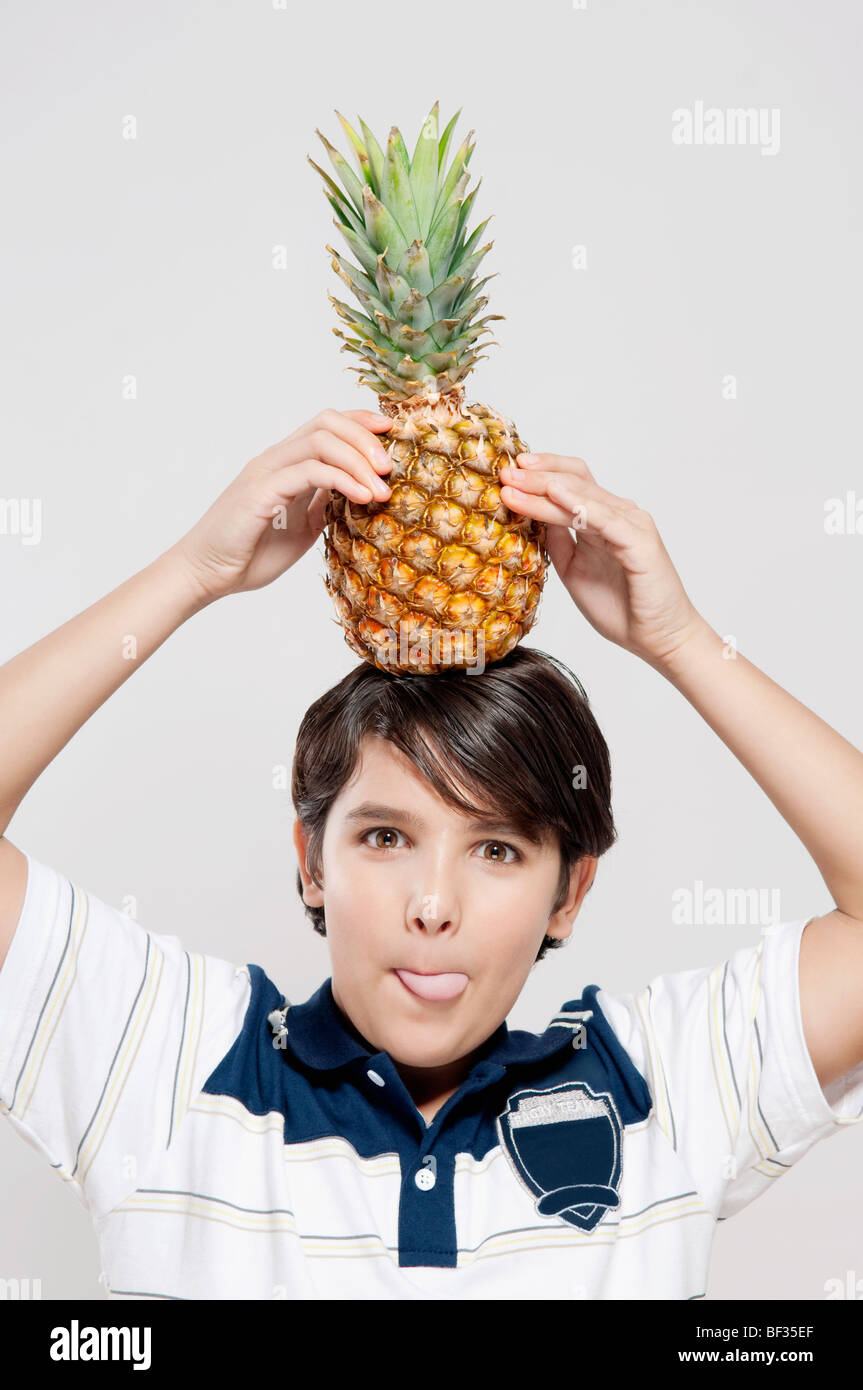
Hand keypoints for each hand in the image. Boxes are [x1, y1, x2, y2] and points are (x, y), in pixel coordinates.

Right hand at [172, 409, 393, 603]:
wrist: (206, 575)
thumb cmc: (248, 555)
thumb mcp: (301, 528)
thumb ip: (323, 506)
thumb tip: (355, 495)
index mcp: (284, 465)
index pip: (326, 425)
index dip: (361, 422)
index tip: (391, 436)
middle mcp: (275, 460)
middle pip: (327, 422)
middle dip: (365, 438)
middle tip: (390, 468)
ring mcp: (266, 471)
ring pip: (321, 440)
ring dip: (359, 460)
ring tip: (382, 488)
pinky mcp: (261, 491)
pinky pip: (309, 471)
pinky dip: (342, 479)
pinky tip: (363, 498)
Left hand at [499, 452, 705, 667]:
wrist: (658, 639)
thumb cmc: (622, 608)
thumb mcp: (574, 570)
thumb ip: (557, 543)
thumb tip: (531, 518)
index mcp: (603, 519)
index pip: (570, 482)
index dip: (539, 474)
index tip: (506, 473)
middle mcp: (619, 514)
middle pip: (574, 481)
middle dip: (536, 475)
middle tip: (504, 472)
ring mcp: (631, 524)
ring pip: (584, 496)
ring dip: (546, 487)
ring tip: (515, 482)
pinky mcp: (640, 541)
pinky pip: (605, 518)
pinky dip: (580, 505)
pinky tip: (555, 494)